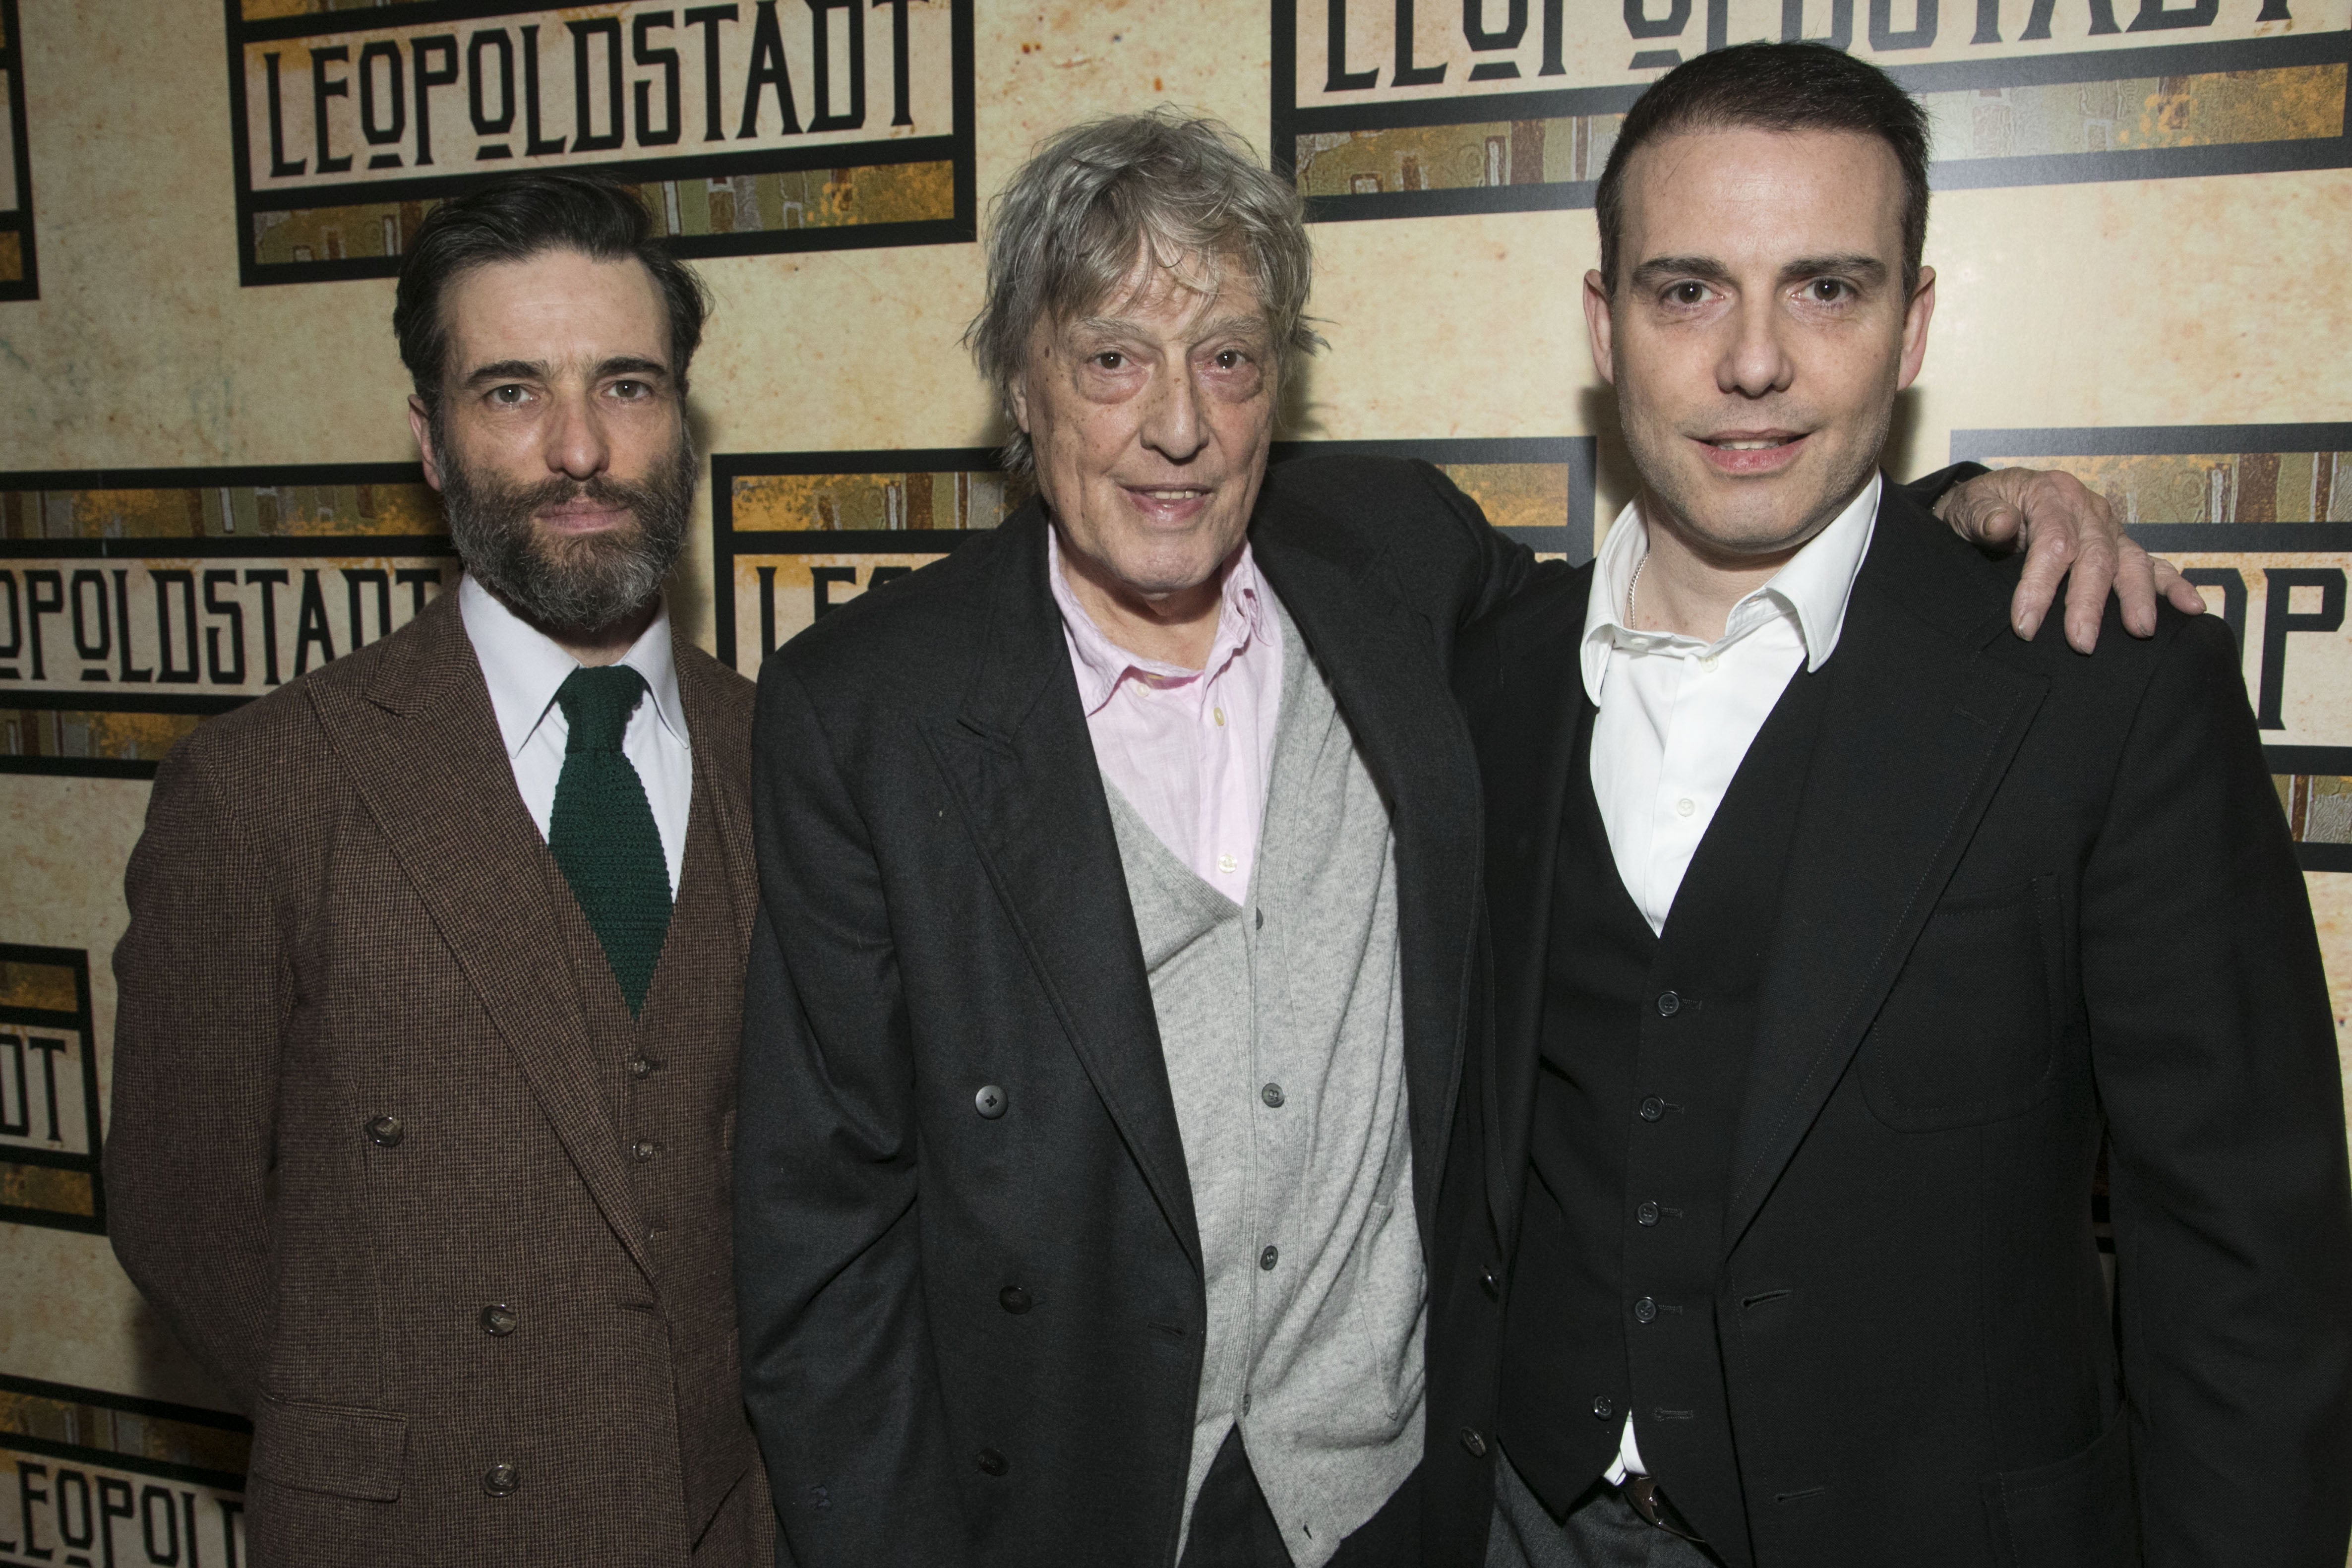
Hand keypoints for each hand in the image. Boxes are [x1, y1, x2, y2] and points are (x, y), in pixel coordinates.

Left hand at [1934, 467, 2206, 651]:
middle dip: (2089, 602)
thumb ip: (1982, 516)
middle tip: (2081, 643)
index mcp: (2051, 494)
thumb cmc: (1979, 510)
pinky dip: (2173, 585)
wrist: (1992, 501)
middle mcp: (2087, 508)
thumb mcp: (1967, 505)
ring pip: (2130, 561)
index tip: (2025, 626)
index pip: (2053, 542)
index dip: (2040, 585)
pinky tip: (2193, 607)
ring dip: (2137, 597)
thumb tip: (2002, 524)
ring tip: (2140, 630)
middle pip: (2095, 556)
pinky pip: (2151, 564)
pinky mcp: (2120, 545)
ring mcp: (2109, 527)